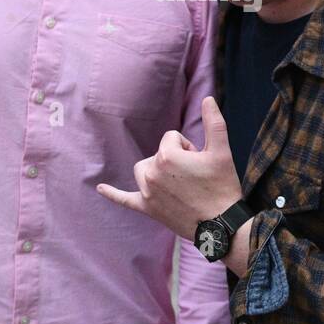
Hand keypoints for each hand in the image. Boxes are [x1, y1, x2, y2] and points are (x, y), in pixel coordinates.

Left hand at [97, 97, 242, 241]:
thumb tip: (208, 98)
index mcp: (167, 156)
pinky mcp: (147, 208)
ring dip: (156, 171)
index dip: (188, 147)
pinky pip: (124, 199)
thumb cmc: (222, 185)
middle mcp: (151, 173)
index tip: (200, 163)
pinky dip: (113, 193)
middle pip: (158, 153)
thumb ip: (214, 121)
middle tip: (194, 177)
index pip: (171, 138)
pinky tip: (101, 188)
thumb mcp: (221, 151)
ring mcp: (147, 192)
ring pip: (144, 169)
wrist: (221, 224)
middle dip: (175, 159)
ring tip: (178, 184)